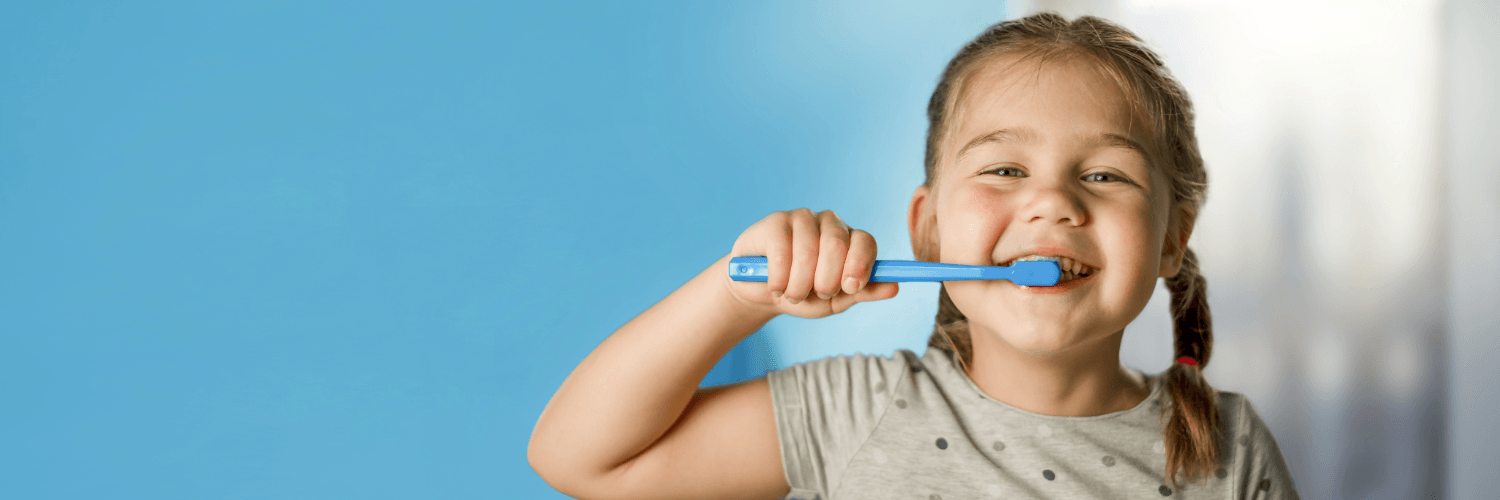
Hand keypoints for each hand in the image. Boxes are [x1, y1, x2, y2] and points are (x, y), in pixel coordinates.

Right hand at [723, 208, 898, 317]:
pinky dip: (779, 277)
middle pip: (836, 244)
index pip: (865, 241)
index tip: (850, 288)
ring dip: (798, 285)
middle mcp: (830, 224)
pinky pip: (781, 250)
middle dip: (826, 280)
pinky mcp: (775, 222)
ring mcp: (802, 219)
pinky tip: (776, 285)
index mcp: (850, 240)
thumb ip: (864, 292)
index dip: (860, 265)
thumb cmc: (804, 295)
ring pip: (807, 250)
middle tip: (816, 294)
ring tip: (791, 294)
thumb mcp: (836, 300)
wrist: (763, 294)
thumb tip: (895, 287)